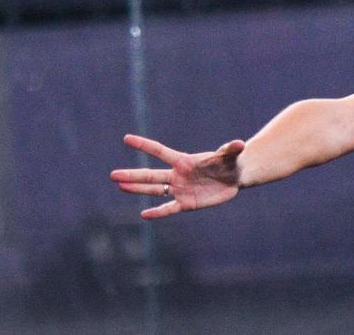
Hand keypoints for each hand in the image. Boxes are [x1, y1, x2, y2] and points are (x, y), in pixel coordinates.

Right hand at [110, 134, 245, 219]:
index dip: (144, 145)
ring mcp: (180, 189)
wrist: (234, 177)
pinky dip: (157, 212)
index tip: (126, 139)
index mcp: (184, 161)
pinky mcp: (186, 203)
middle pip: (151, 175)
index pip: (160, 151)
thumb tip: (240, 144)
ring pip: (154, 190)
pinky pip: (169, 208)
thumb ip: (231, 149)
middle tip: (113, 175)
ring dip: (137, 189)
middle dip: (132, 175)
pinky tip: (144, 214)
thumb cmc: (229, 162)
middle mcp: (177, 175)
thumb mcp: (230, 155)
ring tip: (120, 186)